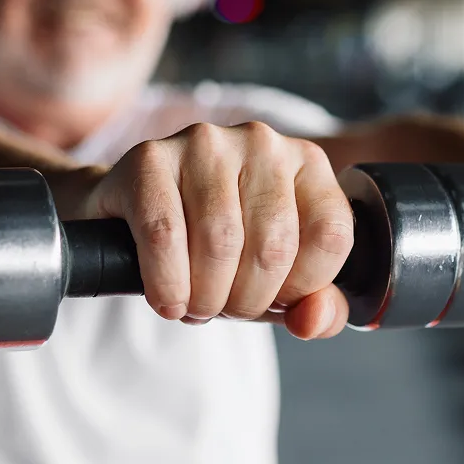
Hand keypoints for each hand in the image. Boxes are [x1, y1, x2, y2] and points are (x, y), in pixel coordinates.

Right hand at [73, 121, 355, 338]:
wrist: (133, 215)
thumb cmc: (218, 248)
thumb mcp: (278, 280)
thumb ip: (317, 306)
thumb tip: (314, 321)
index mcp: (308, 164)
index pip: (331, 236)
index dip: (301, 288)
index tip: (272, 300)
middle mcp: (262, 142)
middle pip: (272, 246)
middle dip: (246, 301)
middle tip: (222, 308)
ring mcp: (205, 143)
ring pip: (219, 242)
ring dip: (205, 297)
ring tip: (194, 304)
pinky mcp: (151, 156)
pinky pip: (164, 234)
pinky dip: (167, 282)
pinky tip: (168, 299)